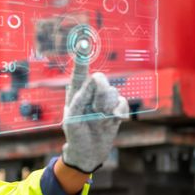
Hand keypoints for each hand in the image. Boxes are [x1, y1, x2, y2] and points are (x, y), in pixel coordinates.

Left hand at [61, 55, 128, 172]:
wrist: (88, 153)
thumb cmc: (75, 135)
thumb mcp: (72, 119)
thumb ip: (80, 98)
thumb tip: (93, 78)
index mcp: (76, 92)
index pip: (80, 72)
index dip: (82, 57)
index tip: (83, 42)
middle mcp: (91, 92)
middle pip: (101, 80)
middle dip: (100, 96)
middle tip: (96, 111)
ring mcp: (104, 100)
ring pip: (113, 93)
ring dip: (106, 110)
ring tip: (98, 121)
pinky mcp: (116, 109)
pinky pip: (123, 103)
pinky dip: (118, 114)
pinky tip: (112, 122)